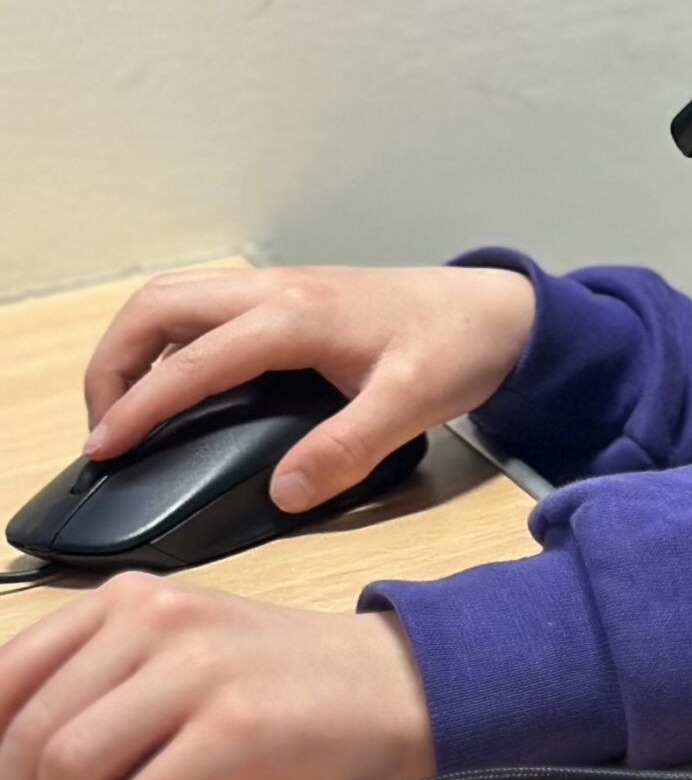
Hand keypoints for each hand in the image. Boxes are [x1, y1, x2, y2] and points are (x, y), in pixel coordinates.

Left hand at [0, 572, 435, 779]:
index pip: (2, 681)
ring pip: (67, 767)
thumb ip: (96, 694)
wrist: (398, 684)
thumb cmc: (282, 691)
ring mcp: (200, 665)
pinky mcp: (241, 721)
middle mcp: (156, 616)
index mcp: (127, 601)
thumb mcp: (173, 665)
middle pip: (25, 735)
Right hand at [81, 263, 537, 514]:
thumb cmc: (459, 347)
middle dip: (113, 363)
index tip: (104, 450)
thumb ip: (346, 449)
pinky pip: (203, 308)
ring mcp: (279, 287)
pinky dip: (166, 340)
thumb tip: (282, 492)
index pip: (191, 359)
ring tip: (124, 411)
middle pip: (158, 305)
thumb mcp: (412, 403)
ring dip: (133, 347)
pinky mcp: (287, 297)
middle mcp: (277, 290)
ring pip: (175, 299)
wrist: (501, 311)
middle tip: (103, 430)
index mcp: (297, 315)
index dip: (138, 405)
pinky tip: (175, 385)